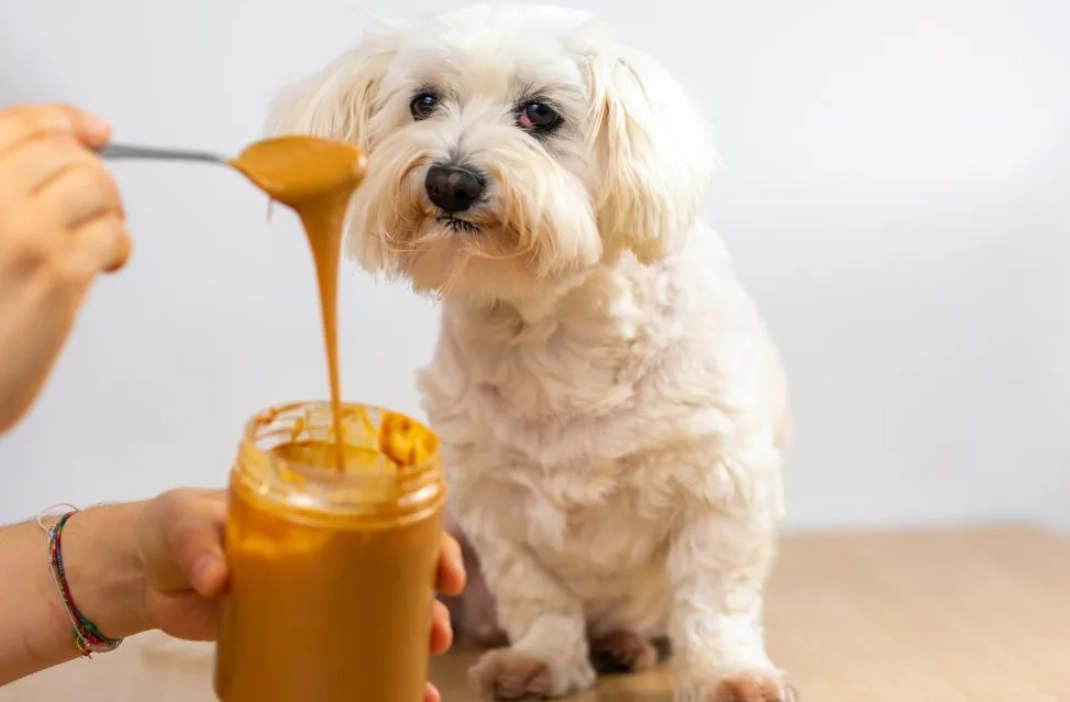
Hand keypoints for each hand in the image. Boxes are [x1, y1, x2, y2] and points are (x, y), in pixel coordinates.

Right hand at [0, 103, 128, 434]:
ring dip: (109, 207)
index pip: (14, 124)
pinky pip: (110, 233)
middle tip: (97, 202)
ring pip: (93, 184)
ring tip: (100, 236)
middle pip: (60, 149)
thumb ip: (4, 198)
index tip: (92, 129)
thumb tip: (70, 152)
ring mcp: (16, 231)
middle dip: (91, 170)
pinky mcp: (55, 271)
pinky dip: (119, 244)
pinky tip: (107, 262)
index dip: (64, 121)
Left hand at [133, 489, 465, 700]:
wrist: (145, 569)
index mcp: (320, 514)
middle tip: (436, 632)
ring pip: (376, 620)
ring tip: (421, 681)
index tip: (447, 573)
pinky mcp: (291, 635)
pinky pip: (338, 655)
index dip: (429, 543)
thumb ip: (199, 544)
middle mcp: (328, 555)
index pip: (390, 519)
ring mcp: (313, 597)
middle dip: (427, 605)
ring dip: (407, 648)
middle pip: (397, 575)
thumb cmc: (177, 526)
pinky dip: (365, 679)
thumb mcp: (186, 523)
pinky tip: (388, 699)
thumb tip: (217, 578)